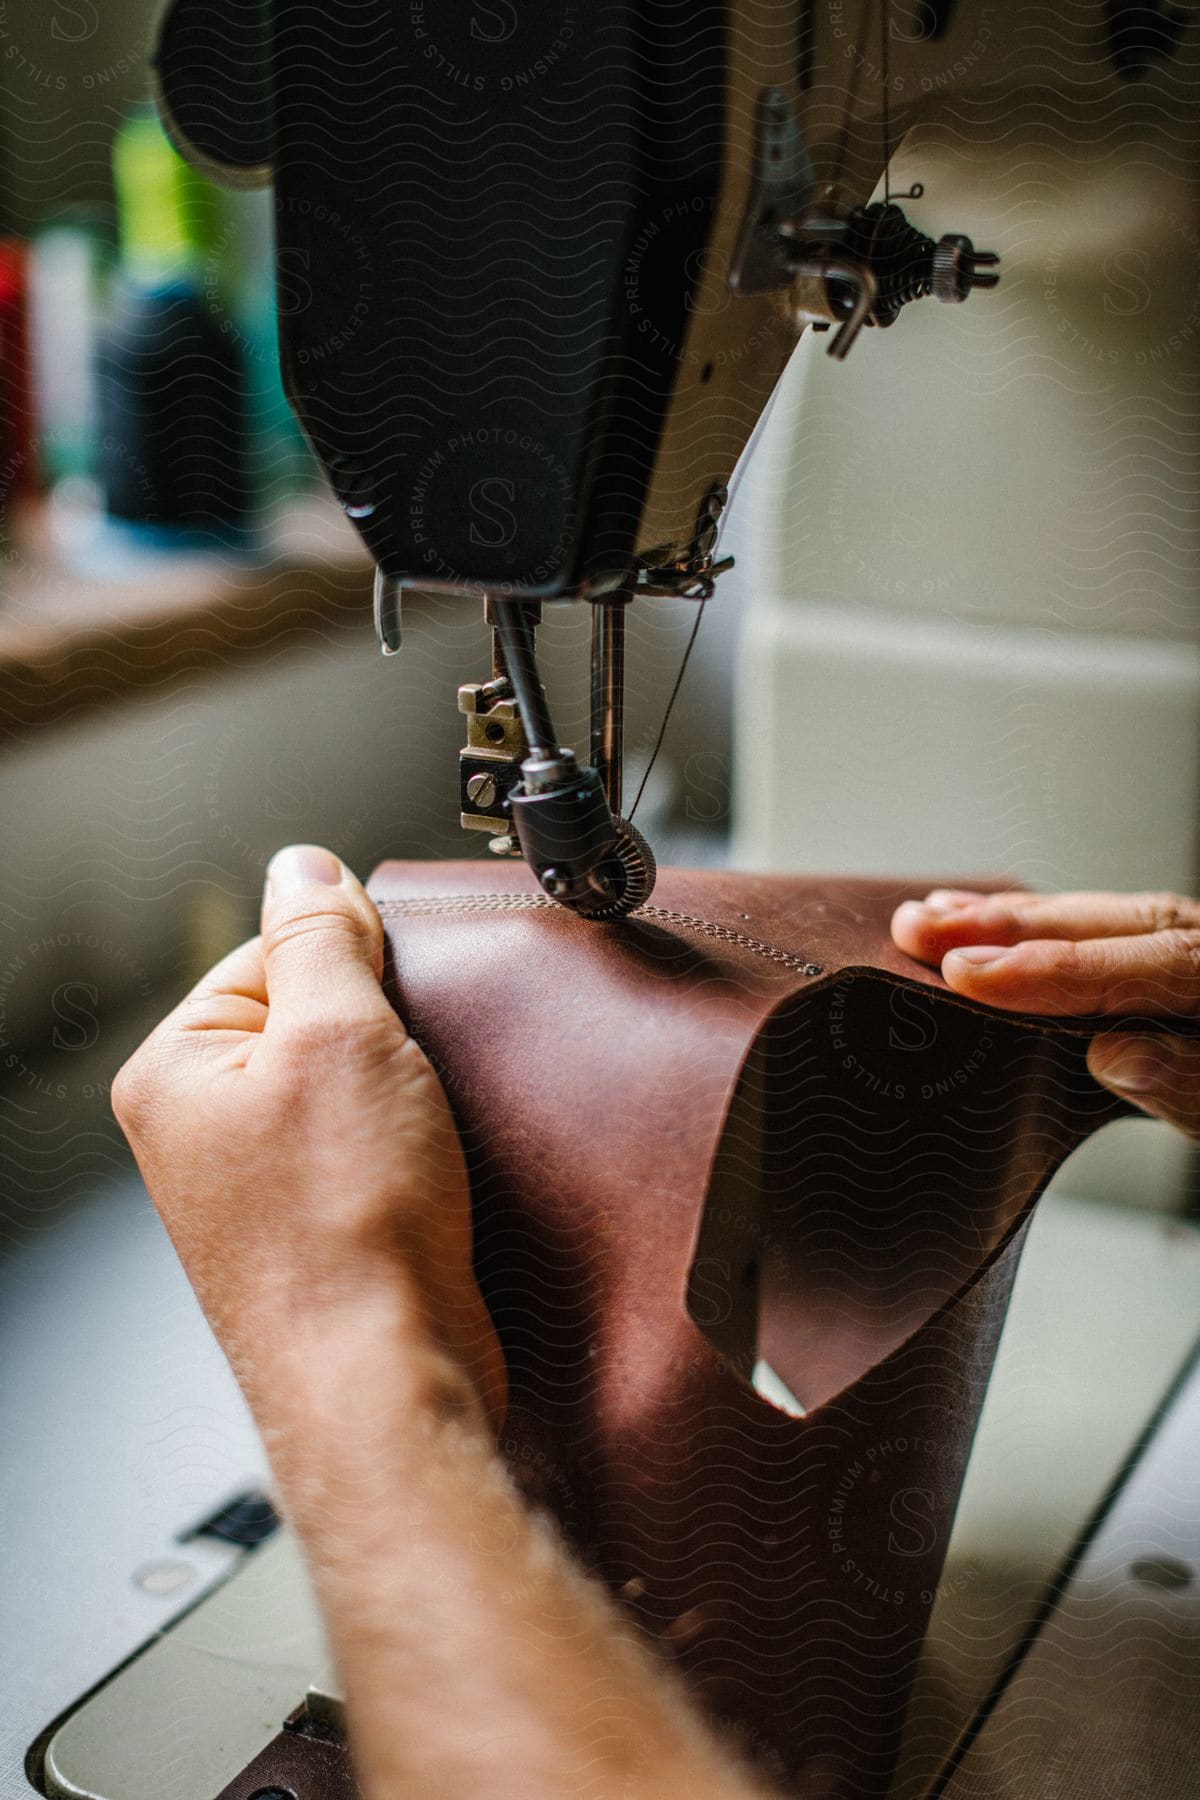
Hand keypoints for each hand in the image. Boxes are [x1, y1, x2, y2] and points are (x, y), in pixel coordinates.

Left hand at [112, 842, 505, 1425]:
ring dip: (405, 1095)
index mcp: (174, 1072)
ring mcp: (253, 1188)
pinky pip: (367, 1151)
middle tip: (415, 1073)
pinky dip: (411, 1150)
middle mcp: (200, 1131)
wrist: (386, 1380)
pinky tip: (431, 1175)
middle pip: (313, 1019)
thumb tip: (303, 865)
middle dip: (383, 1033)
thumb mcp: (340, 1036)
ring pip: (349, 1088)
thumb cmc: (348, 1230)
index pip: (272, 951)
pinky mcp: (313, 1231)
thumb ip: (319, 936)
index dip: (353, 961)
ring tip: (425, 1133)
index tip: (397, 997)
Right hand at [891, 888, 1199, 1141]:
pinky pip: (1122, 935)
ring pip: (1119, 920)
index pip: (1154, 965)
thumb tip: (1114, 1053)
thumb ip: (1192, 1088)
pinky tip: (993, 923)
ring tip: (933, 917)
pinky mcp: (1189, 975)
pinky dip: (1052, 931)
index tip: (971, 976)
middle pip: (1127, 924)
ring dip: (1018, 921)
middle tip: (922, 932)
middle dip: (1016, 927)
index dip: (1055, 972)